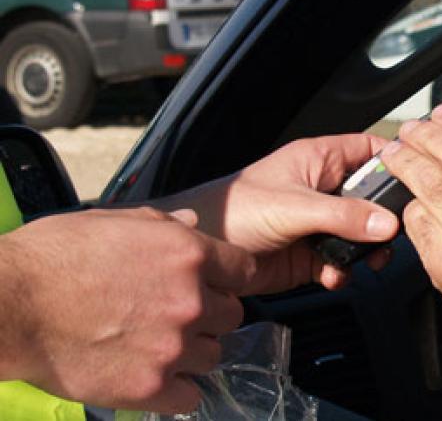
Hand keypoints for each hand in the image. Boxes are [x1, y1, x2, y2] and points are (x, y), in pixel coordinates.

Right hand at [0, 207, 253, 412]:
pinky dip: (176, 390)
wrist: (9, 305)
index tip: (211, 283)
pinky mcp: (150, 386)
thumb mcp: (114, 220)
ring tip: (159, 346)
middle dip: (209, 315)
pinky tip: (153, 376)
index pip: (244, 271)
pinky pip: (190, 396)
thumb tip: (194, 224)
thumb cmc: (54, 256)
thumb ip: (164, 224)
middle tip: (177, 315)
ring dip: (192, 352)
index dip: (228, 278)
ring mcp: (172, 346)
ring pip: (213, 356)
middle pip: (231, 316)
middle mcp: (190, 300)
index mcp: (188, 254)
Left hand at [156, 134, 399, 294]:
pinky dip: (344, 271)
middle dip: (385, 218)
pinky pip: (341, 261)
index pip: (368, 149)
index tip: (416, 178)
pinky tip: (333, 275)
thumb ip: (343, 216)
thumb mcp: (294, 207)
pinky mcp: (309, 254)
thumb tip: (387, 223)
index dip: (394, 160)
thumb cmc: (232, 211)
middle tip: (392, 235)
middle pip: (372, 197)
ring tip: (367, 261)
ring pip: (361, 233)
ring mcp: (317, 223)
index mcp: (319, 160)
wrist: (200, 256)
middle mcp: (322, 189)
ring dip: (367, 250)